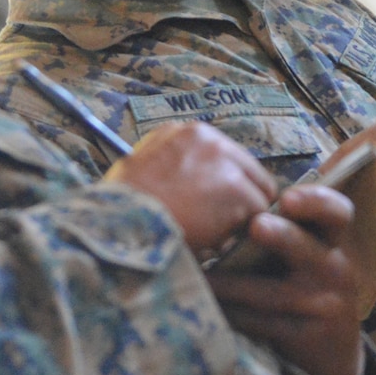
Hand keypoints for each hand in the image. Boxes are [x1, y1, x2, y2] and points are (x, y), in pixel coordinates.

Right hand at [105, 121, 274, 253]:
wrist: (119, 224)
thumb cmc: (125, 206)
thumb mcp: (144, 165)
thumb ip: (175, 163)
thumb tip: (198, 183)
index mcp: (186, 133)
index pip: (228, 157)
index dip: (224, 185)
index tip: (212, 204)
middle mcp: (210, 141)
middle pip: (250, 173)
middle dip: (240, 201)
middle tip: (219, 225)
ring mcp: (226, 165)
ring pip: (256, 198)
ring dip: (238, 220)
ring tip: (210, 235)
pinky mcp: (237, 191)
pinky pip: (255, 218)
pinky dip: (238, 235)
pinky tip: (212, 241)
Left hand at [209, 184, 366, 374]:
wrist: (335, 355)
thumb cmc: (308, 291)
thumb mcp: (310, 259)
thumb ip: (286, 232)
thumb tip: (224, 205)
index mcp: (333, 243)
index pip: (337, 213)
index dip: (316, 201)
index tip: (288, 198)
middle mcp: (335, 270)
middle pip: (306, 248)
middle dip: (282, 236)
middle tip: (257, 226)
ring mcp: (323, 306)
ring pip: (270, 293)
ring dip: (230, 283)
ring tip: (201, 275)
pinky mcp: (305, 337)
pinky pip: (260, 323)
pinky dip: (230, 313)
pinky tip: (206, 304)